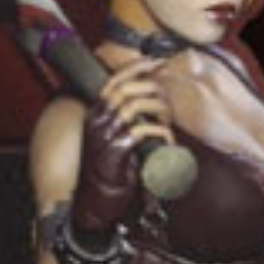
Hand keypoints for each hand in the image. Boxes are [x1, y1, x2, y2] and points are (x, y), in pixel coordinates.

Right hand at [72, 59, 174, 238]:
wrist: (95, 202)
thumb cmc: (109, 170)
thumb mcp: (114, 139)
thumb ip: (124, 119)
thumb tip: (147, 99)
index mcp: (95, 115)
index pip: (112, 82)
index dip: (133, 68)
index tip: (152, 61)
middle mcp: (96, 121)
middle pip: (125, 89)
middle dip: (151, 89)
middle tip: (166, 100)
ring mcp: (104, 136)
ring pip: (133, 106)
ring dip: (156, 109)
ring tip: (166, 120)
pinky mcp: (115, 152)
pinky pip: (141, 131)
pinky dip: (160, 133)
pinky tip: (168, 141)